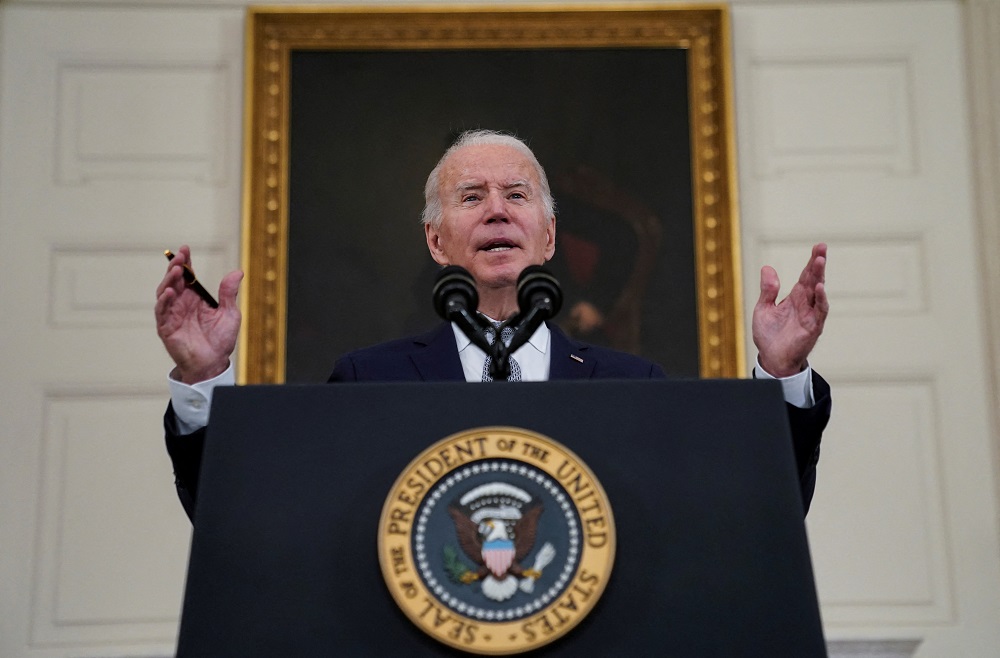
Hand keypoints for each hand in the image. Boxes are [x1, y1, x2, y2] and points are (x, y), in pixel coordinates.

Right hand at [154, 245, 242, 383]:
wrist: (213, 363)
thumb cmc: (220, 340)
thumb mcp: (229, 314)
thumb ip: (229, 293)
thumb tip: (237, 272)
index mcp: (195, 298)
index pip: (188, 276)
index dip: (186, 262)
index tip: (186, 248)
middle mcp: (182, 304)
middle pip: (174, 281)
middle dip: (176, 267)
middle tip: (180, 256)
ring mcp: (172, 315)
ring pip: (165, 292)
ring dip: (168, 280)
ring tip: (175, 270)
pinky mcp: (166, 328)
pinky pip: (162, 311)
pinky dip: (164, 301)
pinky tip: (169, 291)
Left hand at [752, 243, 828, 376]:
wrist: (772, 359)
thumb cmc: (769, 336)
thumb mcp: (764, 309)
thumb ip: (768, 290)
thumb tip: (767, 268)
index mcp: (795, 298)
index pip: (805, 276)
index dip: (811, 262)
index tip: (818, 246)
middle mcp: (805, 303)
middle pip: (814, 279)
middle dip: (818, 263)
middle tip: (822, 247)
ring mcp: (811, 314)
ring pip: (818, 292)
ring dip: (820, 276)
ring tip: (819, 261)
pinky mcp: (813, 327)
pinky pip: (819, 311)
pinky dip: (820, 299)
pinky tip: (819, 287)